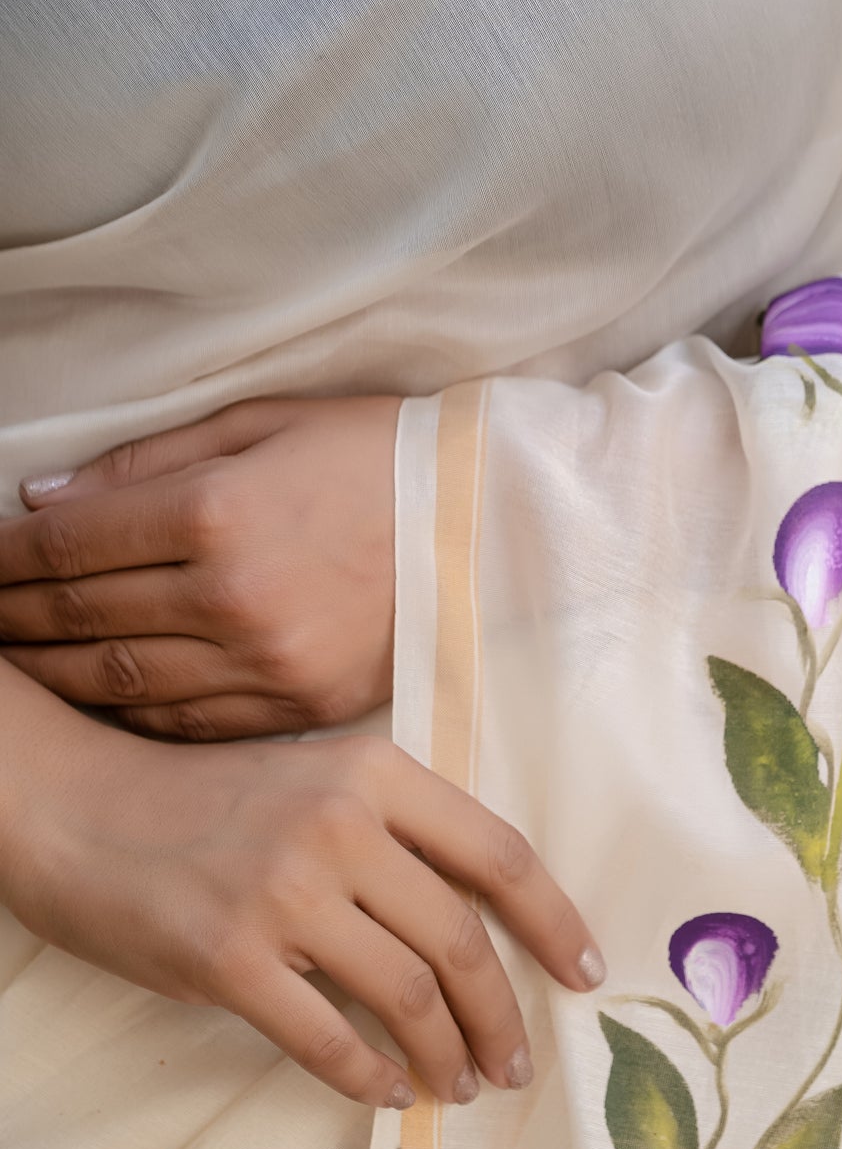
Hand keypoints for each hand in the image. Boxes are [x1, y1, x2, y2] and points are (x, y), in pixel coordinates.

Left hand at [0, 397, 400, 738]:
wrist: (488, 521)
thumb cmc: (374, 454)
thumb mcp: (262, 424)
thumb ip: (146, 462)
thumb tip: (42, 500)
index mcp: (218, 512)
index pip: (69, 545)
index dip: (2, 556)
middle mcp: (233, 596)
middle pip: (80, 617)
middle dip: (9, 615)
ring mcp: (267, 662)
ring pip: (119, 682)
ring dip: (51, 672)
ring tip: (12, 662)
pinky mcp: (301, 705)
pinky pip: (185, 724)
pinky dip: (126, 714)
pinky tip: (93, 698)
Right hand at [3, 680, 605, 1106]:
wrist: (79, 806)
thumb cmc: (210, 799)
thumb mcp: (318, 778)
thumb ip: (399, 830)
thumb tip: (486, 920)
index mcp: (376, 773)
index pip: (498, 855)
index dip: (555, 923)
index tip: (585, 974)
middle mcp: (340, 826)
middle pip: (460, 941)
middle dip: (504, 1017)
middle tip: (516, 1065)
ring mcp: (283, 894)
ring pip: (406, 997)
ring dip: (446, 1056)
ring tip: (457, 1086)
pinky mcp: (228, 959)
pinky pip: (326, 1039)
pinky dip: (369, 1077)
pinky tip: (387, 1091)